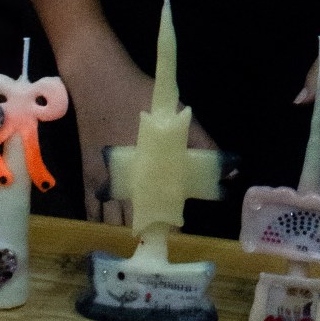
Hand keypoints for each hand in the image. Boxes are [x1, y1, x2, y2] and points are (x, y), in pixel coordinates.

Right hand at [57, 26, 218, 224]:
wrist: (98, 83)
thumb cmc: (139, 98)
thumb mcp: (175, 116)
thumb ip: (202, 145)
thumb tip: (231, 172)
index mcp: (147, 171)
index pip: (160, 211)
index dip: (170, 224)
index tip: (179, 230)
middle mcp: (122, 184)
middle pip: (135, 223)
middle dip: (149, 231)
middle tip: (161, 235)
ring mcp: (102, 184)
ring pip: (113, 223)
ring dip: (127, 232)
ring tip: (142, 237)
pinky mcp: (88, 179)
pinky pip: (92, 213)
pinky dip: (103, 225)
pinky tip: (114, 231)